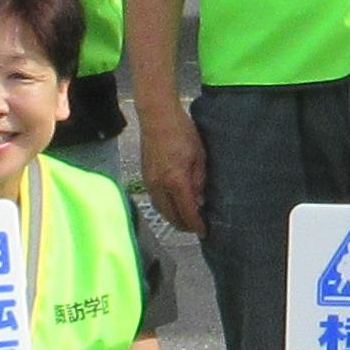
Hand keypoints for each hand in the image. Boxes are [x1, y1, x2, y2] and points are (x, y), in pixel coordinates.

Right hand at [139, 96, 207, 236]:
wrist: (157, 118)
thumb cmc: (182, 132)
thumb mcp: (199, 156)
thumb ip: (199, 180)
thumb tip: (199, 199)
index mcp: (176, 180)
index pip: (187, 211)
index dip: (196, 224)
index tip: (204, 231)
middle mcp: (160, 186)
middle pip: (171, 216)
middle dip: (184, 225)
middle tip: (196, 228)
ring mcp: (150, 182)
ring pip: (161, 210)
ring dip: (173, 218)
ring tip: (185, 220)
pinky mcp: (145, 176)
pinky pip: (155, 200)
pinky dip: (164, 208)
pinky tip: (172, 206)